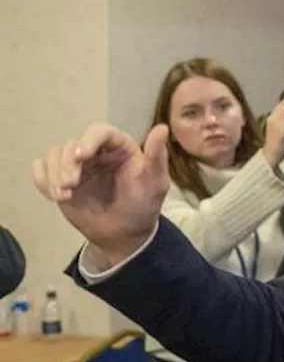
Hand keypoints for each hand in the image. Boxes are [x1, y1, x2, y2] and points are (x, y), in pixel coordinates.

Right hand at [31, 124, 170, 265]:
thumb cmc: (143, 205)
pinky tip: (55, 196)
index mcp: (119, 146)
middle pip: (72, 145)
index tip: (81, 157)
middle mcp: (95, 151)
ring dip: (54, 174)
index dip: (87, 141)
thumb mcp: (156, 182)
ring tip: (64, 195)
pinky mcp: (60, 179)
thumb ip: (157, 156)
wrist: (125, 233)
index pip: (99, 132)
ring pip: (54, 155)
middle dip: (67, 163)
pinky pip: (42, 170)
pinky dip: (43, 180)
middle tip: (70, 184)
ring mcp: (76, 165)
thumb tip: (163, 128)